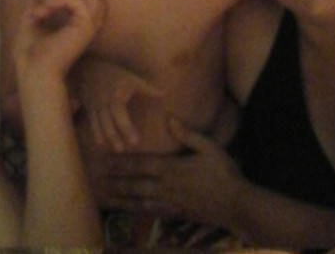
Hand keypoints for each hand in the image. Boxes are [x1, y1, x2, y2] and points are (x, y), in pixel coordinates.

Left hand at [12, 0, 105, 83]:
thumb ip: (35, 11)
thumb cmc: (30, 58)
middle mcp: (86, 29)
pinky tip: (43, 12)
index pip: (89, 5)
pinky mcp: (85, 28)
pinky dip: (58, 1)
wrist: (34, 72)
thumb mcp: (29, 27)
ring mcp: (88, 29)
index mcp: (75, 30)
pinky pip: (77, 2)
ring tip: (44, 6)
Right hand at [77, 59, 162, 151]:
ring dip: (106, 137)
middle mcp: (103, 102)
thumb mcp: (130, 78)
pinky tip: (100, 144)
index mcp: (115, 96)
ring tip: (116, 149)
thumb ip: (147, 88)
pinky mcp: (89, 108)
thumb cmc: (114, 74)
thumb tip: (164, 94)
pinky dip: (95, 133)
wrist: (90, 67)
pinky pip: (91, 122)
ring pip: (99, 124)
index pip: (120, 114)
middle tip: (123, 149)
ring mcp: (95, 106)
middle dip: (115, 135)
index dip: (126, 128)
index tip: (135, 141)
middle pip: (108, 121)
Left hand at [98, 118, 243, 227]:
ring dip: (121, 198)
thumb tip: (169, 119)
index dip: (122, 162)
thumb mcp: (209, 148)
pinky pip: (151, 212)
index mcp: (172, 168)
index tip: (106, 160)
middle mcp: (166, 187)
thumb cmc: (224, 174)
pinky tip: (128, 210)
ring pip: (139, 201)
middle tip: (97, 180)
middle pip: (135, 184)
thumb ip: (188, 134)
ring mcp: (170, 203)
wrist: (236, 205)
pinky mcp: (175, 214)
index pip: (141, 164)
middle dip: (115, 182)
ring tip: (105, 196)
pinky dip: (136, 211)